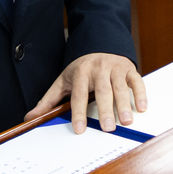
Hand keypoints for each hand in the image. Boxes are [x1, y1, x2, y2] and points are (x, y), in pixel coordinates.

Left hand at [26, 52, 146, 133]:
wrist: (99, 44)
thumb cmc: (81, 69)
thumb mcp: (63, 81)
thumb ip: (49, 100)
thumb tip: (31, 118)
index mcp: (81, 72)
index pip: (79, 94)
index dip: (79, 113)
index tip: (80, 129)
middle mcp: (99, 68)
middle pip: (102, 91)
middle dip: (105, 109)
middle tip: (108, 128)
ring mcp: (115, 67)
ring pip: (120, 87)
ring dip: (124, 104)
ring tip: (126, 121)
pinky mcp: (129, 68)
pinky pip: (136, 80)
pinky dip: (140, 94)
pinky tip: (141, 108)